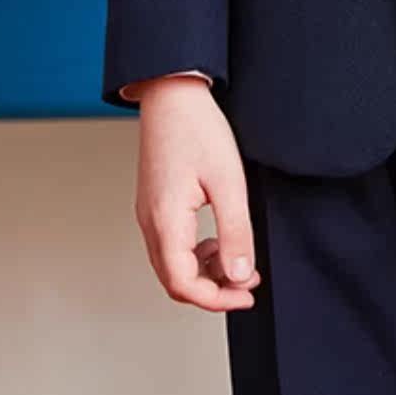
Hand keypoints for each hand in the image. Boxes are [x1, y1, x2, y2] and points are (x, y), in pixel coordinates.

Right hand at [133, 77, 261, 312]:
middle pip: (175, 281)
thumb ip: (235, 232)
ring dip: (205, 271)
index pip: (184, 284)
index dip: (216, 299)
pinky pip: (171, 246)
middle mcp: (150, 222)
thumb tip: (239, 275)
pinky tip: (218, 239)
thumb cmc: (197, 129)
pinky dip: (196, 253)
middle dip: (213, 289)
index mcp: (165, 220)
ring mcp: (149, 214)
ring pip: (172, 265)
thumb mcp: (229, 182)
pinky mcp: (154, 205)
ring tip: (238, 259)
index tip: (246, 295)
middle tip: (247, 282)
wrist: (171, 94)